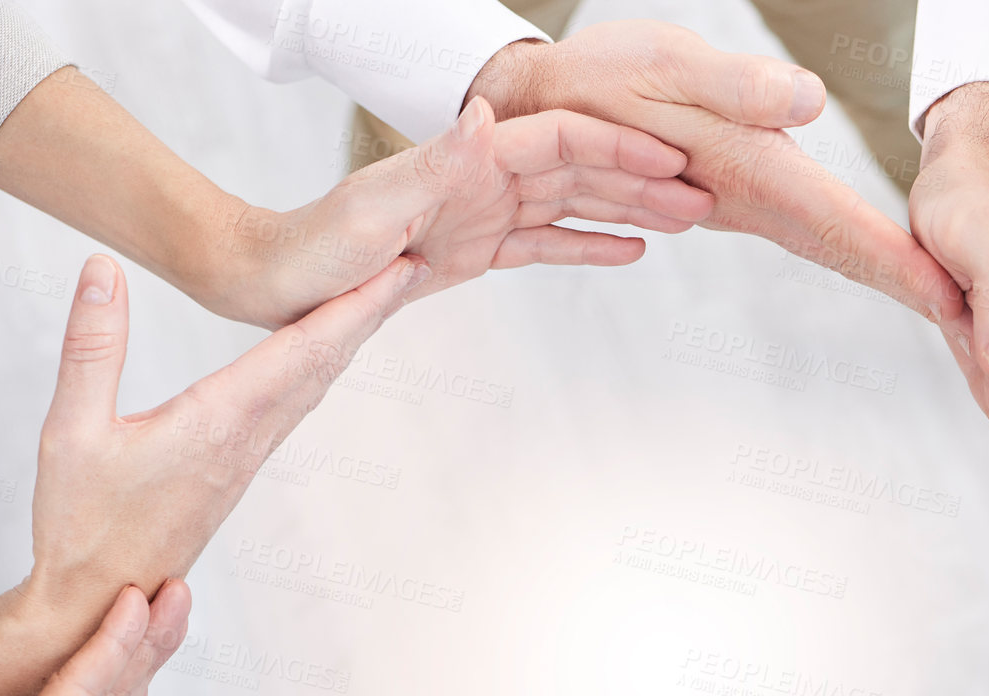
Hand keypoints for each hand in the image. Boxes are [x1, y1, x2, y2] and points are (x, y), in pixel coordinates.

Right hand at [20, 249, 420, 633]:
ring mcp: (245, 460)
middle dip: (366, 314)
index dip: (351, 306)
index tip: (395, 272)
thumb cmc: (81, 524)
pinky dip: (315, 371)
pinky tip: (316, 359)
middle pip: (322, 366)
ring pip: (311, 389)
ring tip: (374, 300)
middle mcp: (246, 442)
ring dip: (345, 341)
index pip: (299, 351)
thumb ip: (91, 347)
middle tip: (409, 267)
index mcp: (217, 424)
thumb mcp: (72, 430)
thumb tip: (103, 268)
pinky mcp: (234, 473)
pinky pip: (290, 410)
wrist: (100, 602)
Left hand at [215, 97, 713, 327]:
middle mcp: (483, 179)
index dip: (616, 144)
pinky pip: (546, 246)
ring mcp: (484, 215)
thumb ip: (430, 165)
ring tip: (690, 219)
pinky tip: (633, 249)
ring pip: (573, 205)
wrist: (280, 285)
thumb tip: (481, 117)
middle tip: (707, 196)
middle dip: (644, 178)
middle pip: (580, 168)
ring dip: (630, 209)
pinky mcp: (477, 253)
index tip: (670, 157)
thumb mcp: (370, 209)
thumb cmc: (314, 248)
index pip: (558, 139)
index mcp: (465, 158)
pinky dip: (589, 247)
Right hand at [470, 24, 960, 319]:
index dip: (895, 264)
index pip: (835, 226)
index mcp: (743, 172)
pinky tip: (868, 259)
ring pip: (818, 243)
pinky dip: (836, 248)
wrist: (534, 111)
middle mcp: (743, 200)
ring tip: (938, 293)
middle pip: (839, 247)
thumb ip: (734, 90)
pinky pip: (791, 232)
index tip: (951, 302)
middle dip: (906, 282)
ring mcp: (732, 205)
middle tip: (973, 318)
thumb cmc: (593, 80)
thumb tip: (806, 104)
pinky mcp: (720, 198)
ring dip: (875, 270)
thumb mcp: (661, 66)